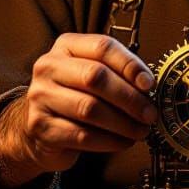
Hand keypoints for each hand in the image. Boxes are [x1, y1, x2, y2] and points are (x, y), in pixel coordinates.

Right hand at [0, 33, 155, 188]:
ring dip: (123, 123)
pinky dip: (109, 140)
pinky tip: (124, 142)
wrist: (38, 129)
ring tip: (141, 130)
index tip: (149, 84)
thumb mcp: (92, 75)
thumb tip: (147, 86)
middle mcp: (49, 67)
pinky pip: (81, 135)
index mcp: (66, 46)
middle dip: (129, 98)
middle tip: (150, 113)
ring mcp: (41, 96)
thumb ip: (117, 73)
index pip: (102, 47)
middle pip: (95, 77)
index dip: (130, 65)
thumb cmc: (75, 96)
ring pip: (89, 108)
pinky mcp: (40, 126)